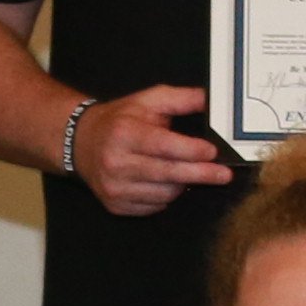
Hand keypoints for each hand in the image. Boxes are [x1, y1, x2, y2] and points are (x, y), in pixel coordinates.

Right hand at [66, 84, 234, 218]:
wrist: (81, 143)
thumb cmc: (121, 120)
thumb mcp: (148, 100)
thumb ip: (181, 99)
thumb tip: (213, 101)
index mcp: (124, 133)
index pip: (162, 145)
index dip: (190, 150)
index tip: (213, 152)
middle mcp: (116, 163)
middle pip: (167, 173)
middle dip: (200, 174)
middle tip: (224, 174)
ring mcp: (114, 188)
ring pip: (164, 194)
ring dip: (182, 184)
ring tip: (186, 171)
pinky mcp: (116, 205)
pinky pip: (154, 207)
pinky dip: (167, 196)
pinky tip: (166, 182)